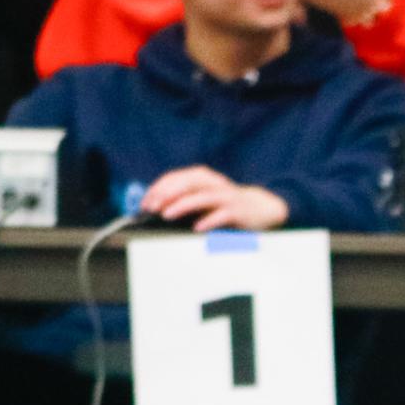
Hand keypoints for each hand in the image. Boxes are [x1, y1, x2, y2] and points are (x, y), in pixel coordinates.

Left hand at [141, 167, 289, 232]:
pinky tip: (197, 228)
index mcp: (202, 177)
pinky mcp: (237, 211)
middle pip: (186, 184)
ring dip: (182, 205)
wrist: (260, 208)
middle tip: (152, 208)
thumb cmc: (225, 204)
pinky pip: (221, 215)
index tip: (144, 203)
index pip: (175, 178)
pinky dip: (208, 220)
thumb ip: (184, 197)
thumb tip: (156, 205)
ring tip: (167, 215)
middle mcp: (213, 183)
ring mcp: (226, 196)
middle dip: (166, 195)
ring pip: (201, 197)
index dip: (158, 189)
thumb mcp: (203, 196)